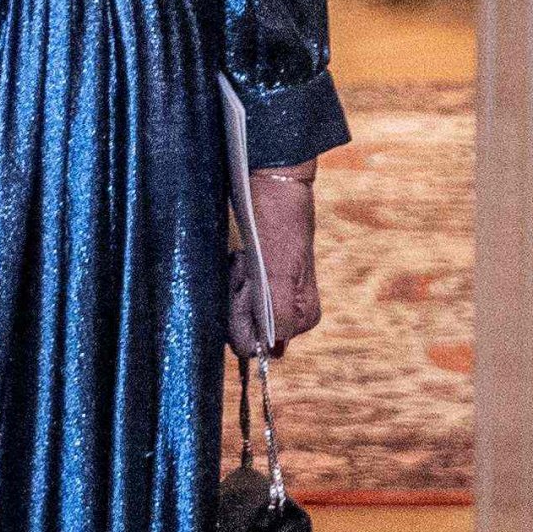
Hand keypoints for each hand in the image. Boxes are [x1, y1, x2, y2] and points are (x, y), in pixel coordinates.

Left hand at [226, 160, 320, 360]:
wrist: (273, 180)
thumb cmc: (279, 220)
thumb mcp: (279, 272)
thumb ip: (279, 315)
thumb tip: (272, 352)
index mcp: (301, 319)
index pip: (252, 344)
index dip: (240, 315)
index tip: (246, 282)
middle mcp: (289, 312)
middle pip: (242, 326)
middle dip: (235, 296)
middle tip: (244, 263)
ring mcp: (273, 293)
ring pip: (234, 307)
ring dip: (232, 282)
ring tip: (243, 256)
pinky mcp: (260, 276)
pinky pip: (233, 290)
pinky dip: (231, 273)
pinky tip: (239, 255)